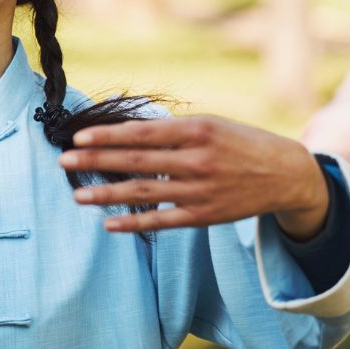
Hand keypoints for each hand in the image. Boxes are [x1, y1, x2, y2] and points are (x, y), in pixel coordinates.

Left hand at [59, 115, 329, 237]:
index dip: (108, 136)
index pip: (142, 133)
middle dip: (97, 162)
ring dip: (107, 195)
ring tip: (77, 196)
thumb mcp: (211, 124)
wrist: (286, 174)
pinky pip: (162, 221)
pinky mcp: (204, 215)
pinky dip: (134, 223)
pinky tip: (108, 223)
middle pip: (136, 162)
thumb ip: (172, 129)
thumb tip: (126, 130)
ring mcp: (200, 190)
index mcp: (198, 130)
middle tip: (64, 162)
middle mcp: (197, 160)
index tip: (79, 137)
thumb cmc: (240, 143)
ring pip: (144, 194)